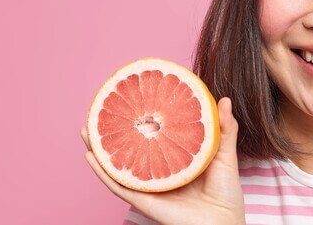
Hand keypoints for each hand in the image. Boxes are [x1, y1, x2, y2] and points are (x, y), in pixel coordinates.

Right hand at [82, 97, 244, 224]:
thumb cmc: (227, 194)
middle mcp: (158, 172)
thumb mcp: (225, 155)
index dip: (138, 121)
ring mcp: (150, 186)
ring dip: (99, 149)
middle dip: (111, 132)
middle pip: (129, 150)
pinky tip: (91, 157)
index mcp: (174, 160)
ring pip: (118, 166)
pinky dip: (103, 173)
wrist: (225, 223)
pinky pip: (120, 186)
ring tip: (85, 130)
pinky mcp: (146, 201)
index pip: (151, 137)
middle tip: (97, 112)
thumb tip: (225, 100)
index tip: (128, 99)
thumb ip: (225, 129)